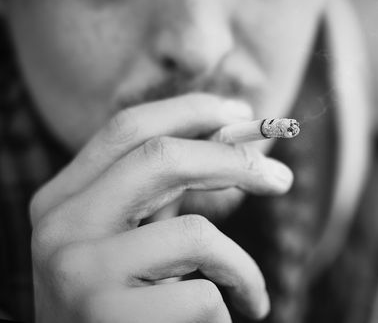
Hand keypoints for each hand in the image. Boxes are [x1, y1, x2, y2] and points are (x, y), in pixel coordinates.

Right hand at [30, 93, 292, 321]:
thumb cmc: (124, 298)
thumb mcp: (130, 237)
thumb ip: (164, 192)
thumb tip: (233, 141)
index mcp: (63, 198)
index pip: (128, 129)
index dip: (191, 110)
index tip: (242, 113)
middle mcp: (61, 227)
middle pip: (161, 158)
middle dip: (234, 161)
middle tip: (281, 179)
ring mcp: (81, 272)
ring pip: (194, 235)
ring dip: (241, 266)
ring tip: (250, 292)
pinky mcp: (109, 316)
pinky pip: (203, 295)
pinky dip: (231, 305)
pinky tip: (224, 320)